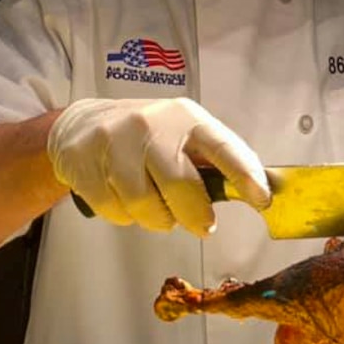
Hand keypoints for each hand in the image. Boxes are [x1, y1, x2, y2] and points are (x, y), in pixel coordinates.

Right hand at [46, 98, 269, 235]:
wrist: (81, 124)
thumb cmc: (146, 136)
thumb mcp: (183, 135)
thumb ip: (214, 161)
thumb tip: (255, 191)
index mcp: (186, 118)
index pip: (223, 146)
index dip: (245, 174)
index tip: (262, 199)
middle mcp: (152, 125)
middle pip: (180, 184)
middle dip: (195, 215)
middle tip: (203, 225)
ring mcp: (115, 143)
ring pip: (144, 205)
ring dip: (157, 218)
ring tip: (156, 207)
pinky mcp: (85, 163)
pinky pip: (114, 210)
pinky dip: (125, 216)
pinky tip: (124, 199)